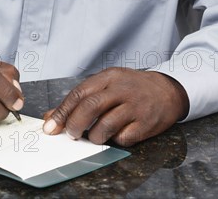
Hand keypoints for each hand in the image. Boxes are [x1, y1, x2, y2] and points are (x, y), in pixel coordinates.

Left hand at [43, 68, 188, 146]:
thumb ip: (81, 99)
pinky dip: (115, 141)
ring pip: (106, 125)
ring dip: (94, 136)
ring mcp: (135, 106)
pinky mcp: (146, 123)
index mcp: (109, 77)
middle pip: (91, 107)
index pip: (80, 93)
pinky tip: (115, 136)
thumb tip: (52, 117)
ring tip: (94, 137)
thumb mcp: (107, 85)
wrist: (167, 90)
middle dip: (75, 124)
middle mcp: (121, 89)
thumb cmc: (132, 88)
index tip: (51, 126)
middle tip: (70, 134)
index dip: (62, 111)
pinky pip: (124, 138)